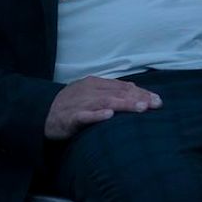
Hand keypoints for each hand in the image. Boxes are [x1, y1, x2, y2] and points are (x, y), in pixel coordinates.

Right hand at [44, 77, 162, 139]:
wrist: (42, 113)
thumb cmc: (72, 104)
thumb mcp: (92, 93)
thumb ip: (112, 91)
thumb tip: (135, 90)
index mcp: (96, 84)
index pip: (123, 87)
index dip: (142, 93)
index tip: (158, 101)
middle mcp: (90, 91)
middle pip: (118, 93)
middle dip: (138, 98)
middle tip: (156, 104)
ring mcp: (80, 103)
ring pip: (105, 102)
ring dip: (124, 105)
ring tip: (141, 108)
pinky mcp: (70, 117)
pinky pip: (84, 116)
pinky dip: (97, 115)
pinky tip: (109, 116)